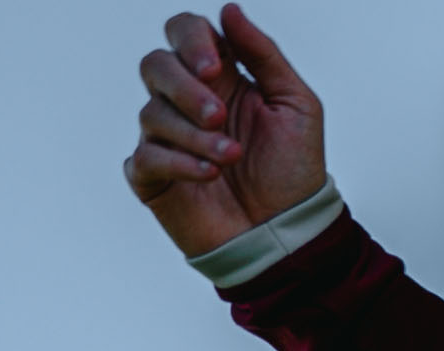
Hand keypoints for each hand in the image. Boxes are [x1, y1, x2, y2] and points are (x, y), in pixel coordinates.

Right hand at [124, 6, 326, 257]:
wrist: (290, 234)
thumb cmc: (294, 171)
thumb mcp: (297, 106)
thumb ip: (265, 55)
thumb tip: (229, 9)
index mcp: (221, 78)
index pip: (184, 32)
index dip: (190, 39)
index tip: (216, 67)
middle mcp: (187, 102)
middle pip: (156, 65)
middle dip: (186, 88)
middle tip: (219, 117)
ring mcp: (167, 138)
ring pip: (153, 113)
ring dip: (195, 135)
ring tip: (231, 157)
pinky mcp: (153, 176)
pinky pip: (146, 156)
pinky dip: (179, 162)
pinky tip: (209, 174)